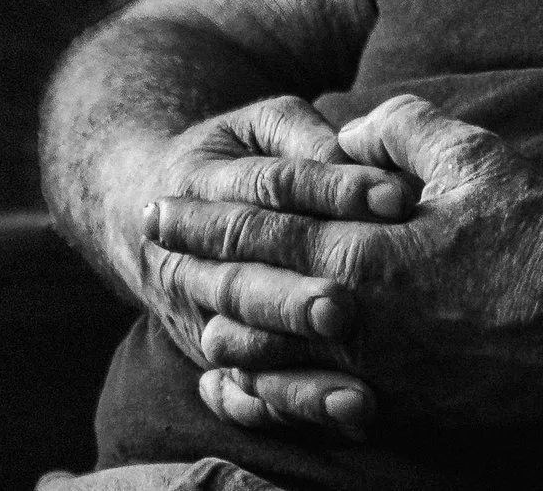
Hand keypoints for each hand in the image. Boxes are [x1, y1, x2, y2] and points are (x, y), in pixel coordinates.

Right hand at [125, 94, 413, 436]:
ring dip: (297, 373)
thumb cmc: (236, 155)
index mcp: (204, 183)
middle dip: (297, 297)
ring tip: (357, 392)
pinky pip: (248, 395)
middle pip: (246, 279)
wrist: (142, 204)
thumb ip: (303, 135)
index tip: (400, 197)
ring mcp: (199, 314)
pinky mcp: (216, 356)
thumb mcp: (260, 125)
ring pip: (242, 345)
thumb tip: (354, 152)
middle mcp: (193, 256)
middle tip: (348, 307)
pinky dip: (290, 409)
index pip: (274, 186)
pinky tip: (345, 416)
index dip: (335, 189)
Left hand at [148, 94, 542, 433]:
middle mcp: (352, 324)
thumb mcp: (470, 157)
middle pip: (248, 299)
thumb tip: (349, 131)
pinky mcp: (404, 407)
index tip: (162, 205)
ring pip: (269, 359)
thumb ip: (396, 130)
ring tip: (195, 315)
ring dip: (224, 332)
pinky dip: (270, 390)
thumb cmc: (539, 235)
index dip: (203, 218)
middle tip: (155, 251)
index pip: (258, 234)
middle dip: (196, 269)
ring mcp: (375, 375)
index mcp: (361, 257)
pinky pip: (313, 403)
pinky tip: (253, 382)